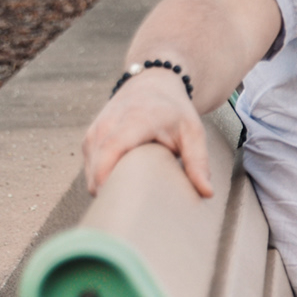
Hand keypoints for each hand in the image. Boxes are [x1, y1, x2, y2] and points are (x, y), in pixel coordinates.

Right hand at [81, 69, 214, 197]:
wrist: (152, 84)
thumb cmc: (174, 111)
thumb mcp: (193, 131)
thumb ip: (198, 162)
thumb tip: (207, 193)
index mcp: (133, 121)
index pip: (111, 148)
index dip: (107, 175)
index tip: (116, 200)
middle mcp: (108, 124)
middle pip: (96, 167)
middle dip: (109, 193)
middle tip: (133, 213)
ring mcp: (94, 132)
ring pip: (90, 172)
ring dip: (106, 188)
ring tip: (130, 199)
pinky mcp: (89, 140)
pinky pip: (90, 168)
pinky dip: (102, 180)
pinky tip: (122, 186)